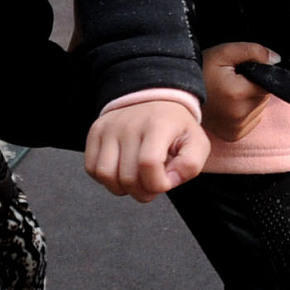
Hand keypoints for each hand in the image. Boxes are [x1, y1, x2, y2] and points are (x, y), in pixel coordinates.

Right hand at [84, 99, 208, 202]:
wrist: (153, 98)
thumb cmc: (176, 128)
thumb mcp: (197, 143)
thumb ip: (191, 166)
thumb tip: (168, 181)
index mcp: (157, 125)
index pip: (149, 164)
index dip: (158, 184)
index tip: (166, 181)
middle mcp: (129, 124)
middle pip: (127, 176)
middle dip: (142, 192)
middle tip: (152, 184)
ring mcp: (109, 127)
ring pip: (105, 175)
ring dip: (122, 188)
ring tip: (136, 180)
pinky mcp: (95, 132)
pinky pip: (92, 168)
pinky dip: (106, 179)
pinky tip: (121, 171)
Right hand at [200, 42, 278, 142]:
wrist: (179, 93)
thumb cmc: (201, 71)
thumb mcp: (225, 53)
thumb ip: (254, 52)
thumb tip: (276, 60)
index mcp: (238, 94)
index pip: (269, 84)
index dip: (258, 75)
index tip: (243, 72)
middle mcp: (240, 115)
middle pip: (264, 97)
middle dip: (254, 87)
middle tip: (233, 81)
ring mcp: (237, 128)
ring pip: (259, 109)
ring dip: (250, 100)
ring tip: (229, 93)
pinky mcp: (234, 136)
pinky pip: (252, 120)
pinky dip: (245, 111)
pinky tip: (229, 105)